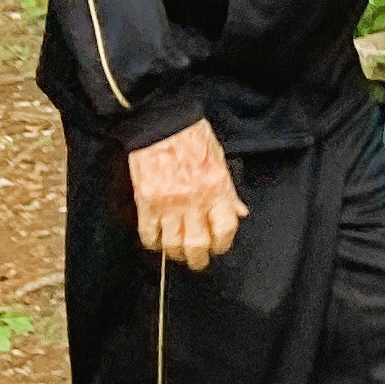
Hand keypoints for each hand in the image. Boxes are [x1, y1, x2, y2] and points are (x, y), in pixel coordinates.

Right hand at [128, 120, 245, 269]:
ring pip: (173, 244)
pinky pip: (148, 234)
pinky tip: (157, 243)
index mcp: (216, 188)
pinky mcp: (145, 202)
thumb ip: (229, 191)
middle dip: (199, 259)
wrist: (160, 121)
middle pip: (198, 244)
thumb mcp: (220, 159)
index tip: (219, 247)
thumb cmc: (193, 136)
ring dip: (176, 255)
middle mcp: (194, 200)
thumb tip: (239, 212)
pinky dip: (153, 244)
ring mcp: (168, 203)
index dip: (224, 243)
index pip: (226, 228)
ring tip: (178, 255)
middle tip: (198, 261)